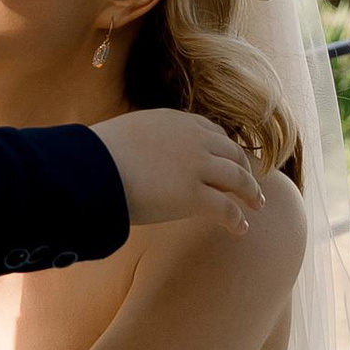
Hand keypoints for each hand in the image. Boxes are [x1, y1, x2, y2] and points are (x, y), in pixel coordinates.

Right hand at [90, 106, 264, 235]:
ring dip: (250, 192)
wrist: (92, 167)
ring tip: (257, 205)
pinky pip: (226, 208)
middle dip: (245, 169)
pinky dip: (236, 218)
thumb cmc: (96, 156)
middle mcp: (193, 139)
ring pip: (237, 179)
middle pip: (232, 153)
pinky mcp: (195, 195)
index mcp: (175, 121)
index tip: (230, 158)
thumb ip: (141, 140)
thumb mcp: (125, 134)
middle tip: (251, 183)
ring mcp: (197, 166)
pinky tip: (240, 228)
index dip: (225, 148)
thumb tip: (130, 152)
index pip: (212, 132)